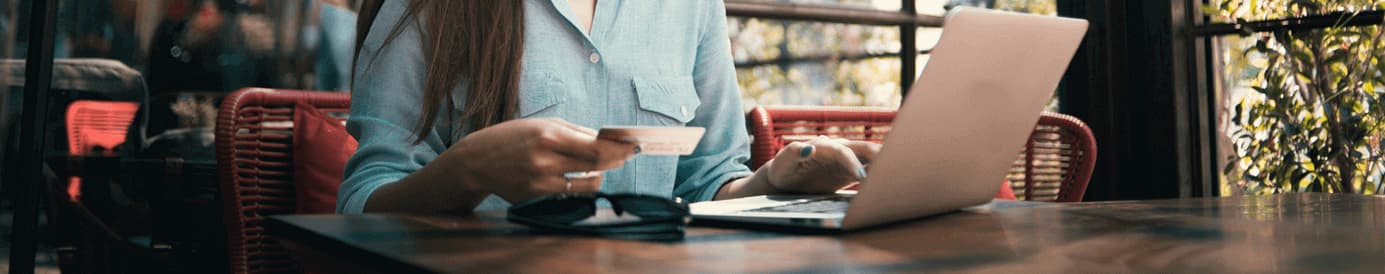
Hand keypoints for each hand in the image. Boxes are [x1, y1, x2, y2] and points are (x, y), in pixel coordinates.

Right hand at [446, 118, 637, 202]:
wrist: (476, 161)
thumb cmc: (512, 137)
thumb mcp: (542, 125)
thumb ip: (575, 132)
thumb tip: (606, 139)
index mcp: (549, 135)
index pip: (595, 146)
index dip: (619, 148)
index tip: (634, 144)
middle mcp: (546, 160)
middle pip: (597, 165)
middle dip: (618, 160)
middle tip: (628, 155)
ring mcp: (541, 182)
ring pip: (587, 184)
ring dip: (599, 175)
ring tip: (598, 167)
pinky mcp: (536, 197)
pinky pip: (569, 193)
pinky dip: (578, 184)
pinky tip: (576, 175)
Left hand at [758, 137, 881, 193]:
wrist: (786, 178)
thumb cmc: (783, 169)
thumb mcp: (783, 162)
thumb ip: (794, 152)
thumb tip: (808, 146)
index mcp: (824, 146)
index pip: (843, 152)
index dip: (853, 162)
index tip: (862, 177)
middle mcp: (839, 149)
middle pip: (864, 149)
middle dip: (879, 155)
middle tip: (893, 168)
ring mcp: (846, 159)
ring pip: (869, 157)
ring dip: (883, 162)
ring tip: (899, 173)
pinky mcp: (850, 171)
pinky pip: (868, 169)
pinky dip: (879, 173)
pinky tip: (890, 181)